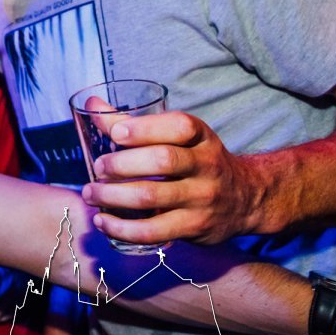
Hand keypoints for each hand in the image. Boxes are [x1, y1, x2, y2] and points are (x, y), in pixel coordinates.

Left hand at [81, 110, 262, 244]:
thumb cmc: (196, 160)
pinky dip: (122, 228)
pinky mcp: (194, 228)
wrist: (245, 199)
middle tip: (98, 168)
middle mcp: (207, 166)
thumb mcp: (177, 137)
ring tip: (90, 193)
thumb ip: (133, 123)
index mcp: (201, 138)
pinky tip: (103, 221)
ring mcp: (202, 199)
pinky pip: (154, 231)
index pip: (180, 126)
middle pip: (163, 161)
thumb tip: (92, 102)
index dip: (146, 128)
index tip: (117, 134)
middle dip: (122, 164)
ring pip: (152, 196)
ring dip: (112, 196)